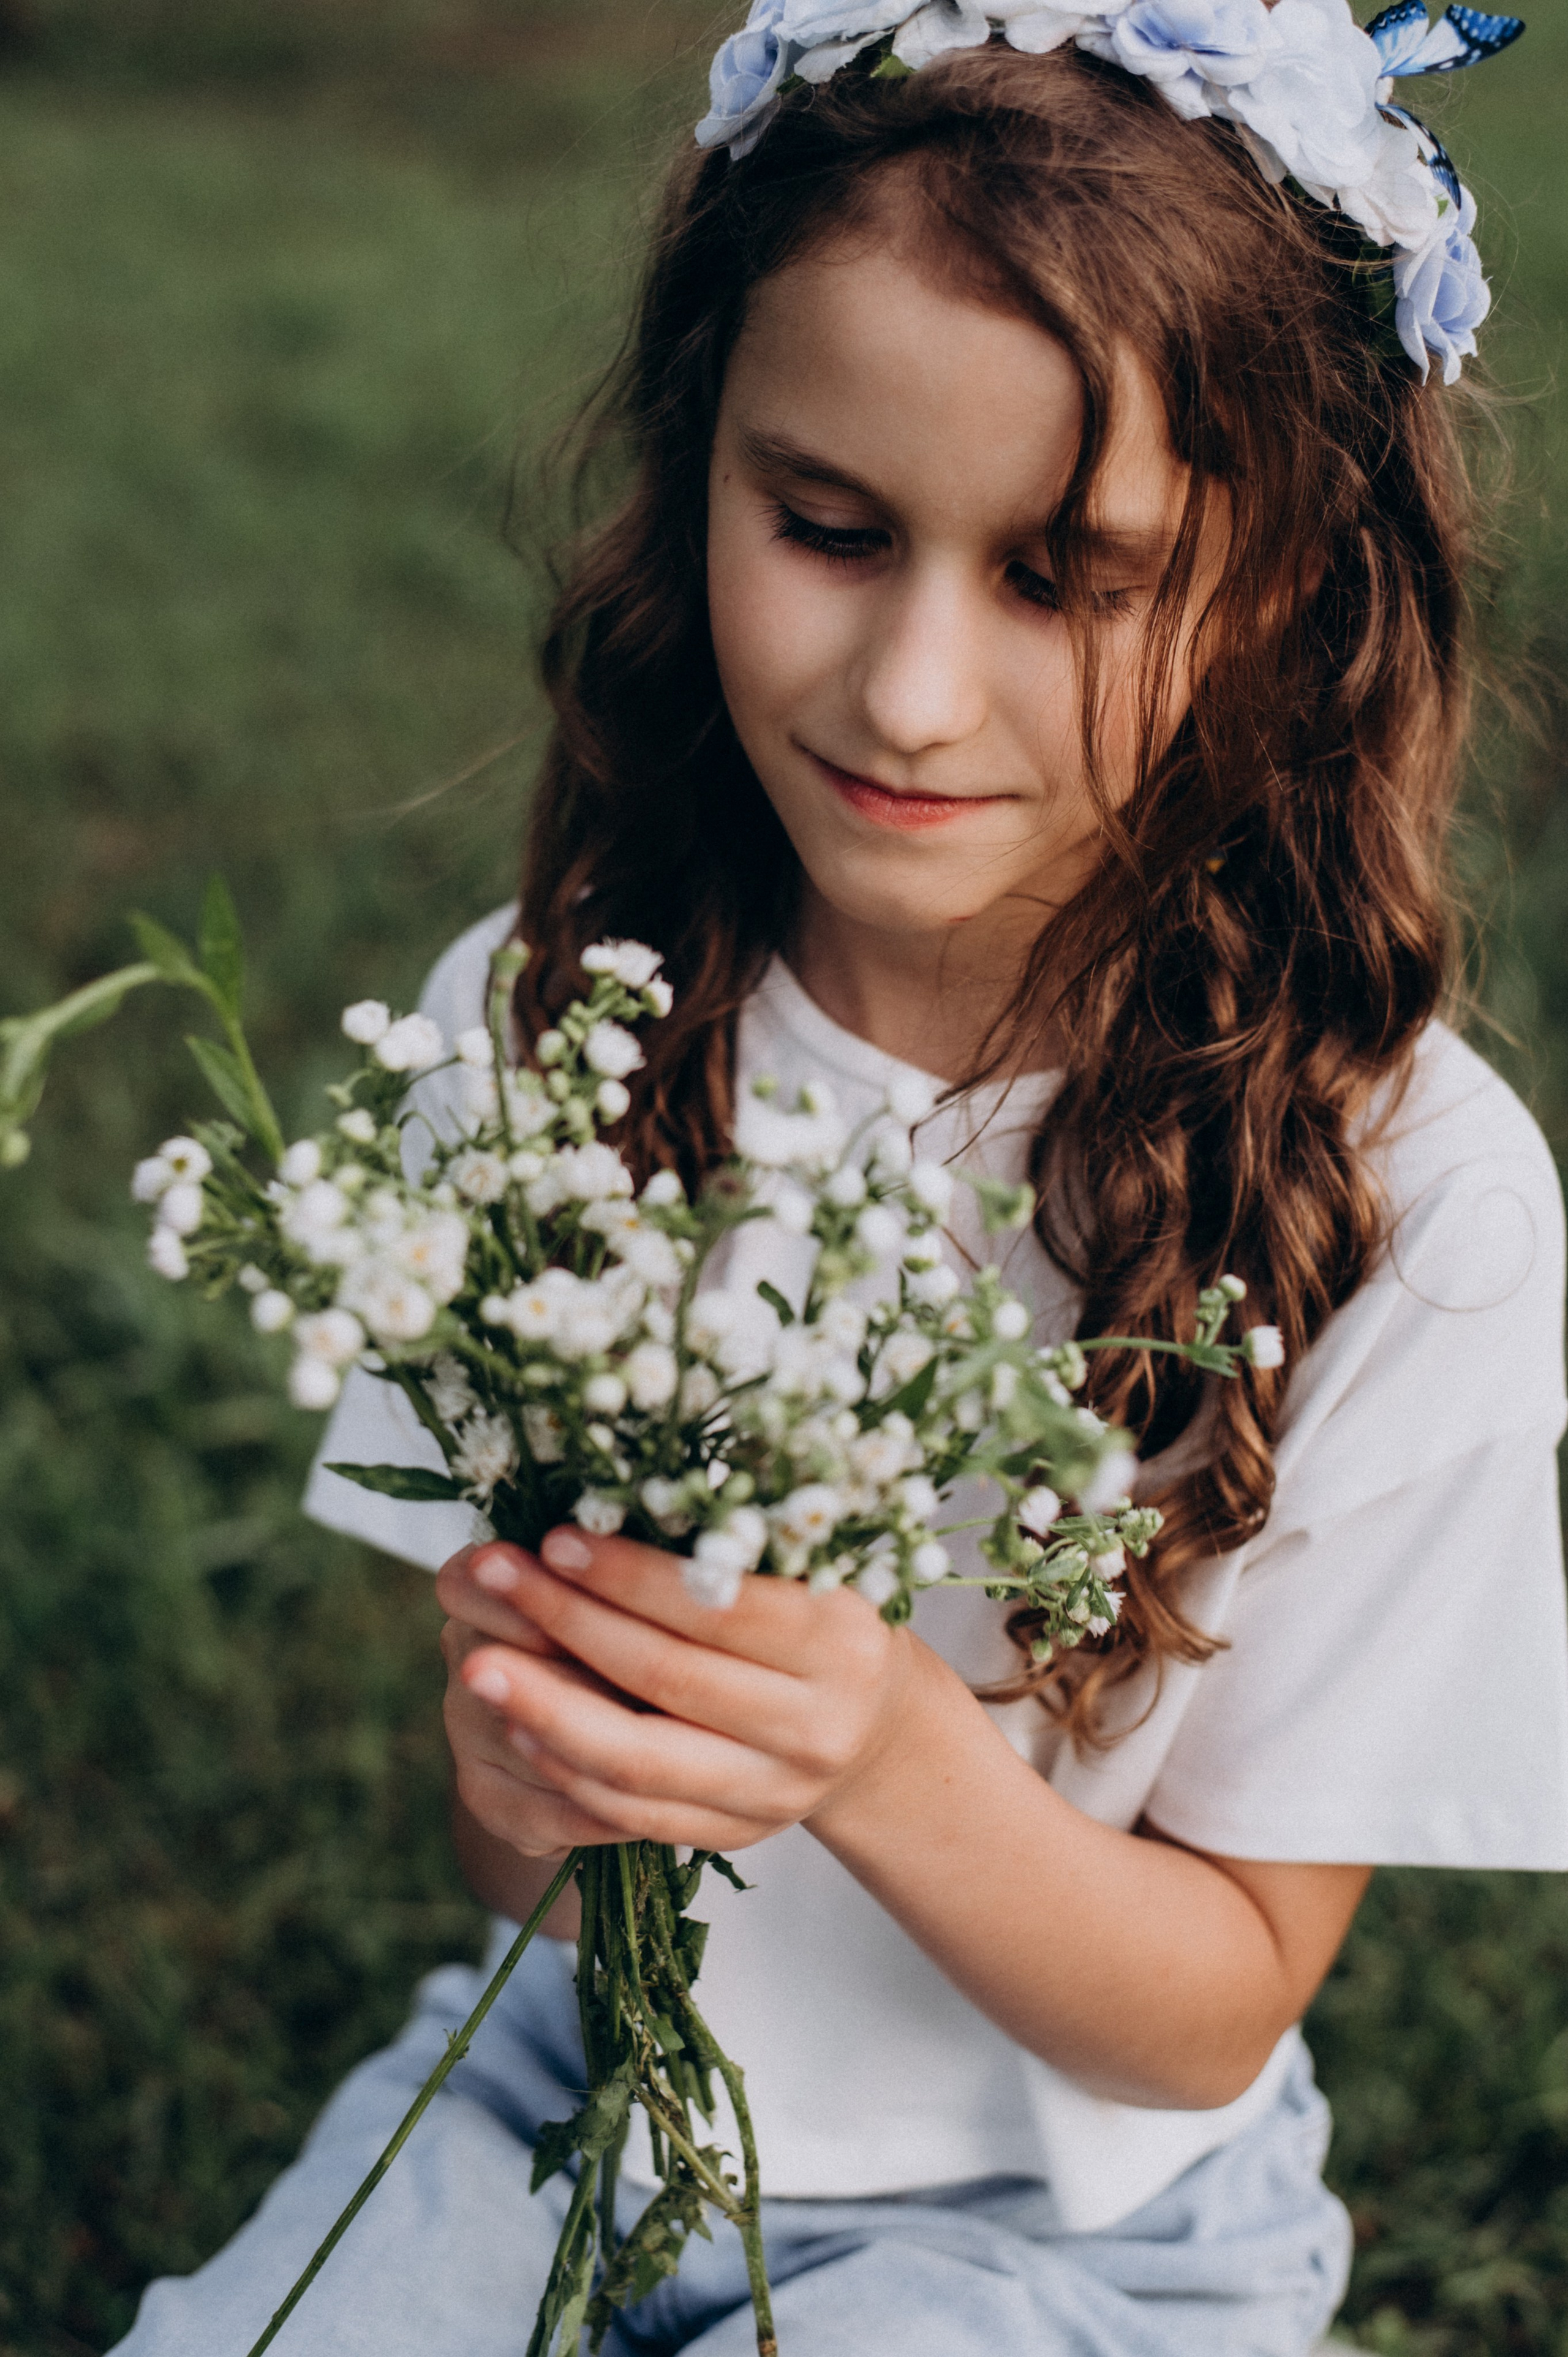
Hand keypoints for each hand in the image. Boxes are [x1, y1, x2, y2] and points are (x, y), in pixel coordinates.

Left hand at [437, 1526, 920, 1856]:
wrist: (876, 1732)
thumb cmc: (822, 1620)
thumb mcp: (808, 1569)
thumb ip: (727, 1544)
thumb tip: (606, 1493)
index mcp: (840, 1642)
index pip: (717, 1609)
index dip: (630, 1575)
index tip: (554, 1538)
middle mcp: (814, 1726)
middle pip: (669, 1679)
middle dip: (568, 1623)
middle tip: (488, 1574)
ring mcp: (773, 1794)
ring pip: (640, 1760)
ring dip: (546, 1709)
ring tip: (477, 1663)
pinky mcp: (733, 1836)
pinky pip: (633, 1813)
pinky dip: (568, 1769)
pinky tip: (517, 1727)